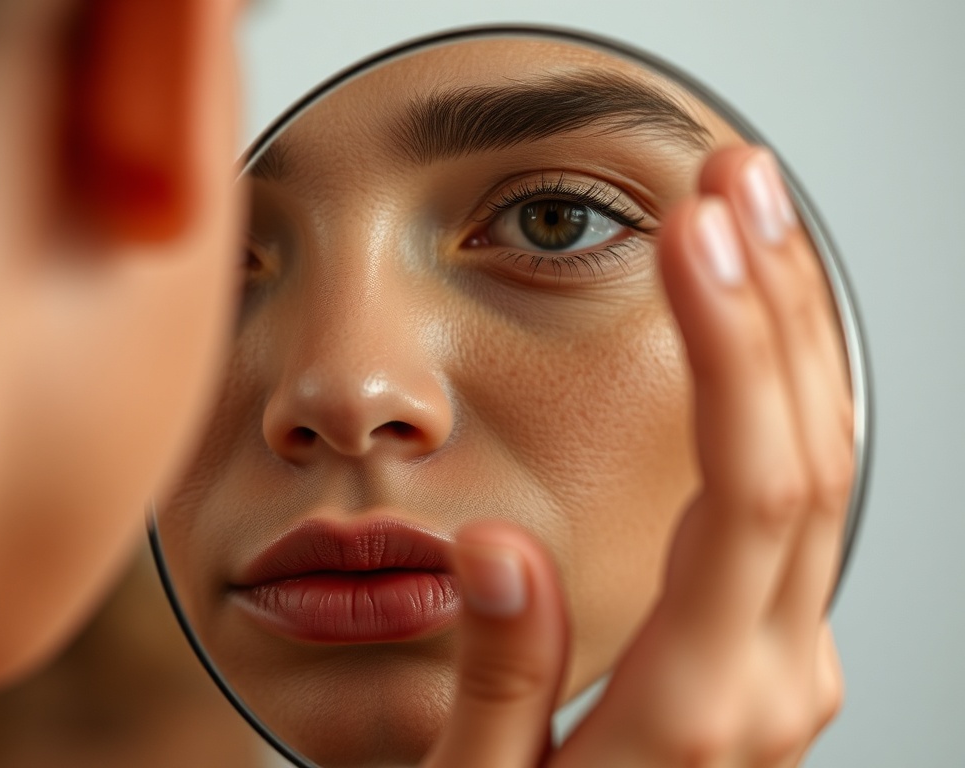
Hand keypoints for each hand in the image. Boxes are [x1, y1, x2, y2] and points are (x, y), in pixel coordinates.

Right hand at [425, 145, 851, 767]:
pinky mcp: (775, 650)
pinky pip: (806, 500)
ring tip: (748, 220)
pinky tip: (760, 329)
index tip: (693, 234)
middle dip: (774, 300)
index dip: (731, 344)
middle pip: (811, 453)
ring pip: (825, 466)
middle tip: (733, 179)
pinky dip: (787, 395)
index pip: (747, 487)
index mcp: (696, 709)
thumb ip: (502, 679)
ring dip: (791, 331)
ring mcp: (788, 662)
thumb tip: (499, 548)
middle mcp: (771, 677)